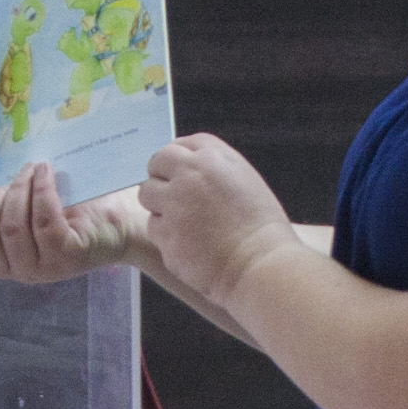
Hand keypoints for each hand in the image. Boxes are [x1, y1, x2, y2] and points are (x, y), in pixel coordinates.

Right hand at [0, 165, 149, 282]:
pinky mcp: (67, 257)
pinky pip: (43, 221)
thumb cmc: (66, 208)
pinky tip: (47, 174)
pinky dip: (42, 190)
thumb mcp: (20, 208)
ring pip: (11, 227)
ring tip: (35, 172)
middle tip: (14, 181)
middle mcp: (16, 269)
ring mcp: (42, 267)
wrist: (118, 218)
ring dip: (20, 188)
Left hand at [137, 135, 301, 312]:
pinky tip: (189, 243)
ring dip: (159, 205)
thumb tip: (187, 169)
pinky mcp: (165, 232)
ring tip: (184, 222)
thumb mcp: (244, 181)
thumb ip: (213, 170)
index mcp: (214, 157)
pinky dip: (166, 235)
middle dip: (160, 177)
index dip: (177, 159)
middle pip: (157, 162)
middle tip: (172, 195)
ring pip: (147, 194)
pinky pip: (153, 226)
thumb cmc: (260, 228)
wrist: (259, 264)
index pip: (180, 144)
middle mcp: (190, 175)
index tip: (178, 171)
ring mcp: (174, 203)